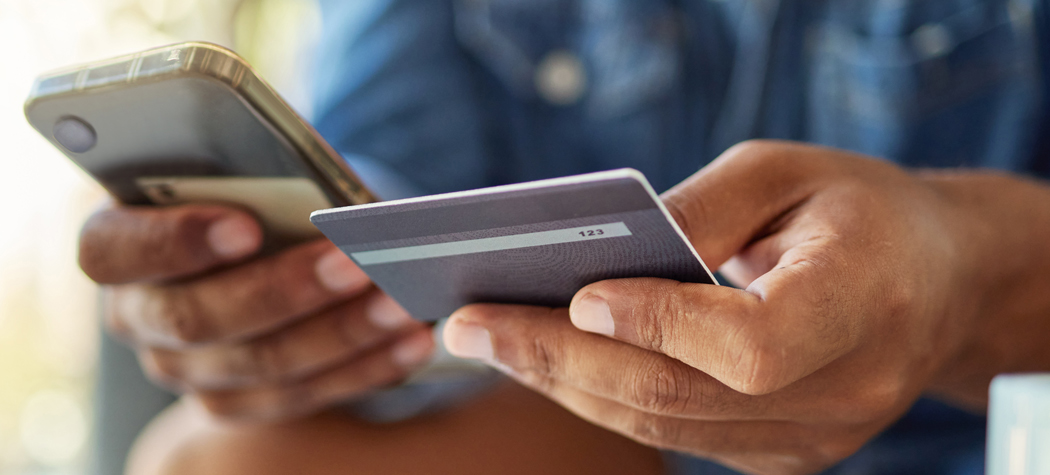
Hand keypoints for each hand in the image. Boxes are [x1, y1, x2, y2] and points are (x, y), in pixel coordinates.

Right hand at [80, 203, 433, 422]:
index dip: (175, 241)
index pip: (113, 249)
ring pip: (260, 364)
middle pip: (197, 317)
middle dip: (284, 290)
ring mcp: (182, 369)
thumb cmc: (243, 186)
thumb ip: (255, 176)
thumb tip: (325, 200)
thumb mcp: (238, 167)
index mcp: (113, 243)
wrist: (255, 237)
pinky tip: (410, 340)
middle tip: (353, 262)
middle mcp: (137, 315)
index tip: (245, 226)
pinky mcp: (233, 402)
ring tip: (399, 301)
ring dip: (340, 332)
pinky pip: (300, 396)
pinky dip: (362, 367)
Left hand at [442, 140, 1049, 473]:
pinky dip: (601, 395)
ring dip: (561, 383)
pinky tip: (543, 359)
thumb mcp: (786, 170)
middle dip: (558, 359)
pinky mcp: (783, 453)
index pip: (751, 345)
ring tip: (483, 341)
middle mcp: (845, 388)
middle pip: (681, 397)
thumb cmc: (856, 209)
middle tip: (469, 324)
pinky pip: (675, 432)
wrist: (937, 280)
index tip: (579, 297)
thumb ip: (700, 210)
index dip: (662, 326)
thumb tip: (595, 261)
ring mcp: (815, 437)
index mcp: (863, 300)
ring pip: (664, 426)